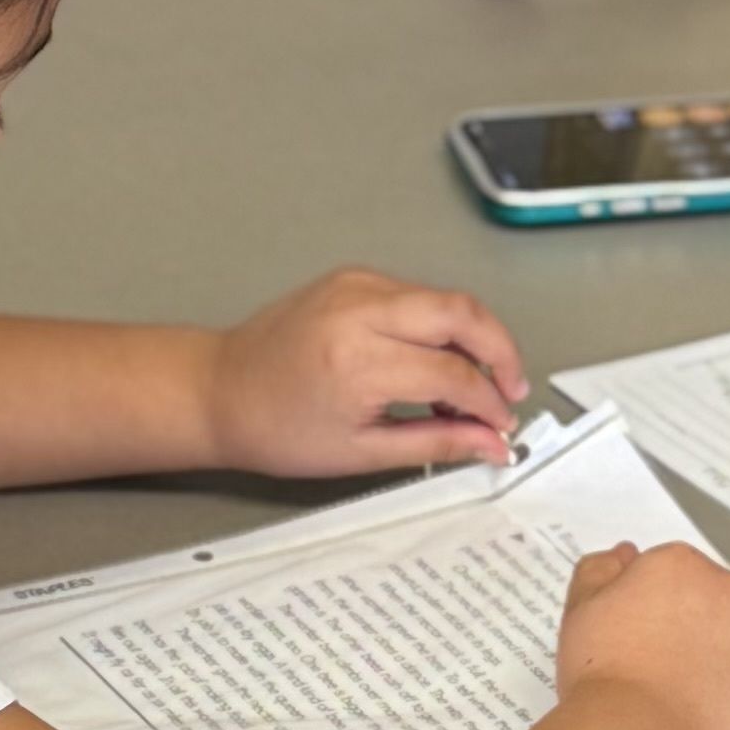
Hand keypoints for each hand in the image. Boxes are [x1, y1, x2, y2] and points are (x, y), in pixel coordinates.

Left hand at [203, 263, 526, 478]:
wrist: (220, 392)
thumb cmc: (275, 427)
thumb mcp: (361, 452)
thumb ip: (436, 443)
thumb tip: (491, 444)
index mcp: (359, 360)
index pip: (454, 374)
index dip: (489, 405)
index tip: (501, 428)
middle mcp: (359, 310)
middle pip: (463, 313)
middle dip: (501, 352)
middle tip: (509, 391)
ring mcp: (356, 285)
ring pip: (444, 299)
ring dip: (471, 339)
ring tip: (469, 388)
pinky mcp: (353, 278)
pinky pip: (417, 295)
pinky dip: (439, 326)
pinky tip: (435, 363)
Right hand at [555, 537, 729, 729]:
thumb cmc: (605, 673)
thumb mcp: (581, 610)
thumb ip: (601, 571)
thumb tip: (626, 554)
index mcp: (682, 565)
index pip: (673, 577)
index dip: (652, 610)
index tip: (636, 641)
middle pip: (715, 604)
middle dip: (693, 630)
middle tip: (659, 671)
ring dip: (724, 662)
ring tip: (685, 700)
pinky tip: (711, 720)